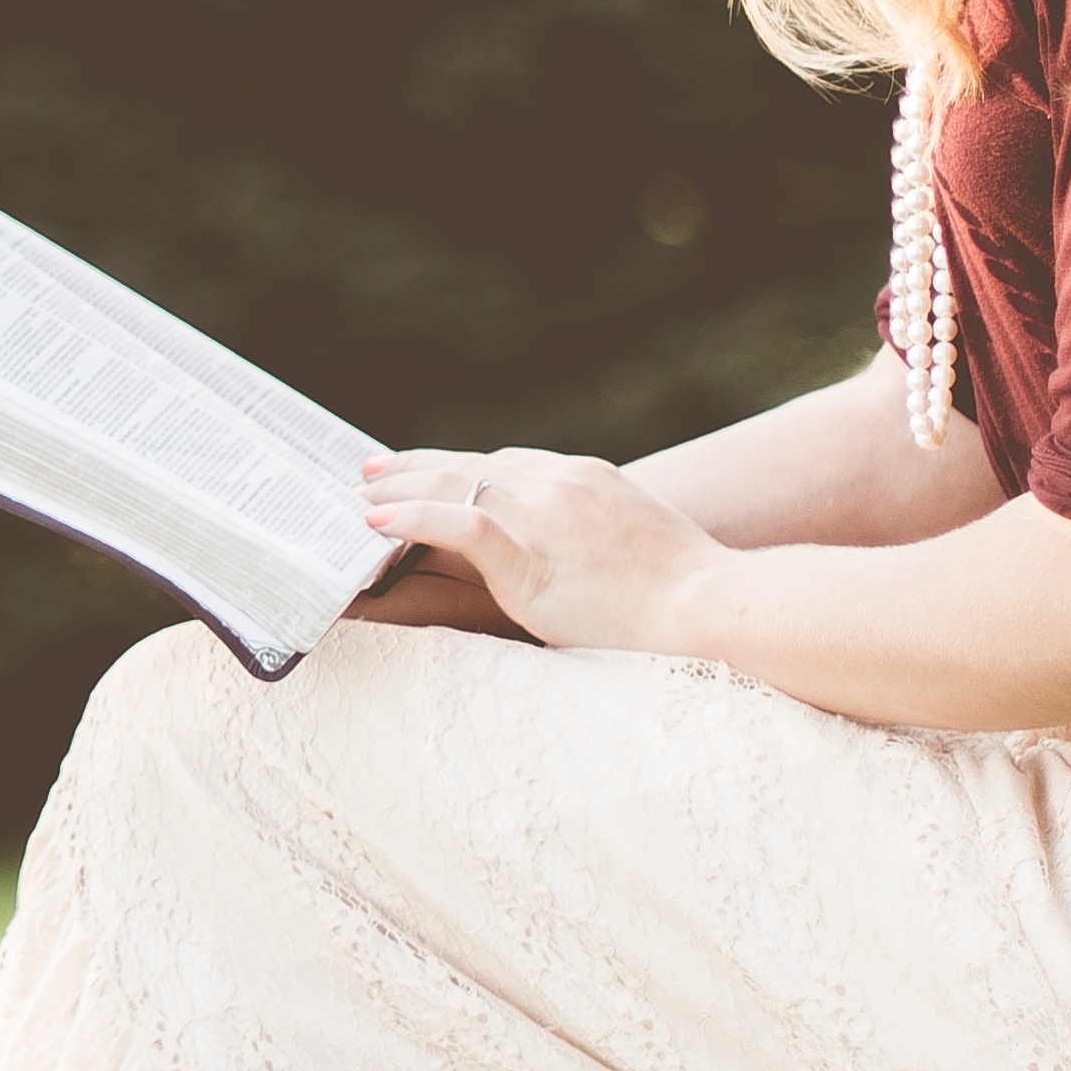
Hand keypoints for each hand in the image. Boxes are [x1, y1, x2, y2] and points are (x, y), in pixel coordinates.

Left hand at [358, 445, 737, 660]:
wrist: (713, 609)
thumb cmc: (687, 593)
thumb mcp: (638, 542)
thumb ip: (594, 534)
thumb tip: (568, 551)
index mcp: (586, 478)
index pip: (506, 462)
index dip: (458, 465)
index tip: (425, 469)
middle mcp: (559, 484)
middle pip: (469, 464)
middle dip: (414, 467)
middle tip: (368, 470)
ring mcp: (544, 515)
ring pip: (451, 483)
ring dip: (398, 488)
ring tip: (357, 494)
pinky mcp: (530, 556)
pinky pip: (457, 523)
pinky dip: (410, 517)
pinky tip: (375, 520)